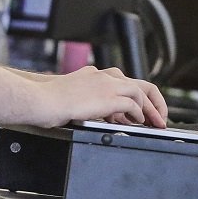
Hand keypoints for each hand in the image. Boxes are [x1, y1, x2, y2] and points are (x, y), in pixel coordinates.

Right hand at [38, 66, 167, 127]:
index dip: (137, 98)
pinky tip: (139, 123)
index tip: (141, 111)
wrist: (38, 99)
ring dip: (151, 110)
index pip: (124, 82)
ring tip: (155, 123)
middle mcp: (104, 76)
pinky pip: (133, 105)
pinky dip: (140, 114)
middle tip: (158, 117)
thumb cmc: (46, 101)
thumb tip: (95, 114)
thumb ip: (86, 102)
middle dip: (154, 101)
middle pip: (140, 84)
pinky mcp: (107, 97)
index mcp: (95, 75)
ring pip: (141, 93)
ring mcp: (107, 85)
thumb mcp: (70, 98)